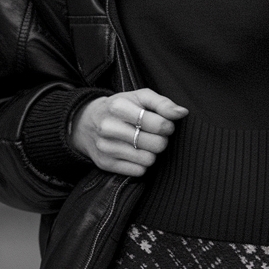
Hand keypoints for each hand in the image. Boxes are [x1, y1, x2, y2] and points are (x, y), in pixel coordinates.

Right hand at [70, 88, 187, 176]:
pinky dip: (141, 164)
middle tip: (155, 135)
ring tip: (144, 143)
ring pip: (148, 160)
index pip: (158, 124)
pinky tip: (134, 153)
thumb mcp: (139, 97)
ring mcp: (106, 147)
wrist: (85, 122)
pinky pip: (138, 171)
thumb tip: (182, 113)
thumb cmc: (120, 108)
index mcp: (118, 106)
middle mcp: (109, 127)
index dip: (168, 126)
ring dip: (152, 153)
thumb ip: (162, 103)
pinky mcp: (105, 164)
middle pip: (156, 144)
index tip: (165, 125)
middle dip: (161, 140)